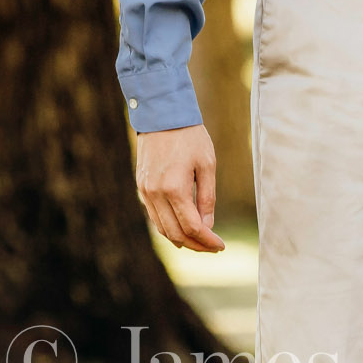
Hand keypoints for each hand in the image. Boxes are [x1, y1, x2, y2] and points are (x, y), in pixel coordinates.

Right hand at [136, 123, 224, 251]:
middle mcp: (155, 194)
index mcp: (174, 189)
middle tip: (213, 247)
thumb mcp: (207, 166)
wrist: (161, 115)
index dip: (208, 241)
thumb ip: (207, 199)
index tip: (221, 246)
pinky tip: (184, 227)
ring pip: (162, 229)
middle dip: (196, 245)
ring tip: (201, 241)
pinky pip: (154, 216)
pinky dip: (169, 226)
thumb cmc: (190, 137)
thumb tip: (207, 226)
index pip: (192, 227)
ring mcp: (145, 192)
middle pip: (175, 234)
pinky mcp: (141, 187)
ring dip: (182, 239)